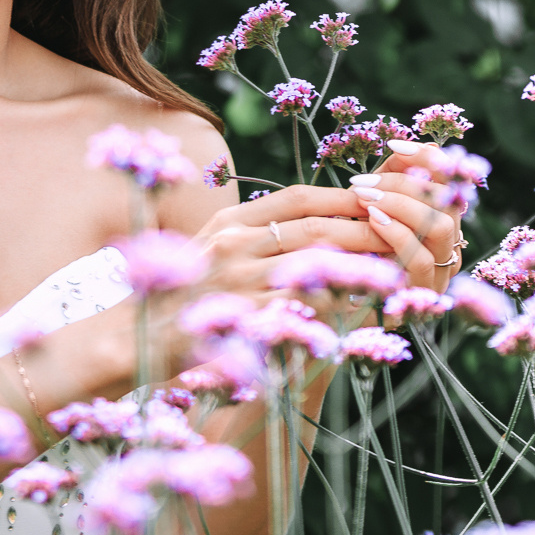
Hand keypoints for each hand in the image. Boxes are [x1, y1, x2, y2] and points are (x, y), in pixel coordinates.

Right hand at [186, 185, 392, 300]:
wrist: (137, 338)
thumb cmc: (178, 296)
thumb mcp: (210, 250)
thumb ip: (253, 235)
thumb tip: (312, 223)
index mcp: (228, 221)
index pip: (296, 197)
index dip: (340, 196)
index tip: (374, 198)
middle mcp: (232, 243)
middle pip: (314, 227)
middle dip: (362, 229)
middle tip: (397, 234)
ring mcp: (237, 281)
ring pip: (315, 265)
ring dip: (356, 268)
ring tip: (387, 272)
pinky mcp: (243, 319)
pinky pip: (300, 307)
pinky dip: (331, 306)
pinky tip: (354, 310)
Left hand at [347, 140, 465, 293]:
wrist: (331, 299)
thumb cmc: (353, 248)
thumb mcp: (371, 208)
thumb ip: (390, 180)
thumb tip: (410, 147)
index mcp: (441, 221)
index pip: (452, 180)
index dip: (428, 158)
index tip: (394, 145)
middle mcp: (449, 246)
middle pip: (448, 200)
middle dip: (405, 182)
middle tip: (364, 181)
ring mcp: (441, 273)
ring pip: (441, 226)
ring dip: (401, 205)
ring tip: (365, 198)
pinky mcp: (424, 295)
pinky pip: (422, 259)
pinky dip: (398, 234)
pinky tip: (373, 221)